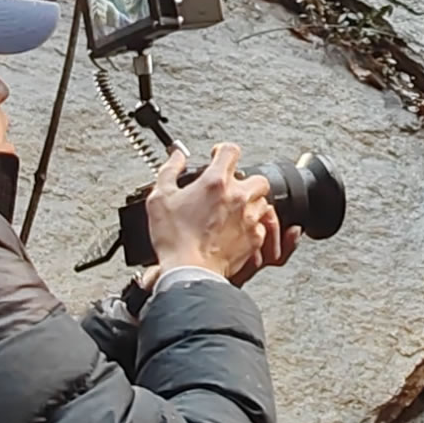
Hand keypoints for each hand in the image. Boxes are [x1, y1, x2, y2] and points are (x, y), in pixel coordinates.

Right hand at [144, 144, 279, 281]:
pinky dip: (253, 225)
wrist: (189, 271)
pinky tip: (237, 230)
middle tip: (230, 188)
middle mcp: (238, 197)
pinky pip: (262, 226)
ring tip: (234, 210)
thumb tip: (176, 156)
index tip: (218, 156)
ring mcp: (249, 218)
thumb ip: (170, 170)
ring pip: (263, 201)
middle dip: (245, 180)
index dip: (223, 150)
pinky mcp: (255, 239)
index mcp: (215, 182)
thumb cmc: (174, 238)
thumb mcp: (160, 198)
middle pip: (257, 177)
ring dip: (251, 202)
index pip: (231, 150)